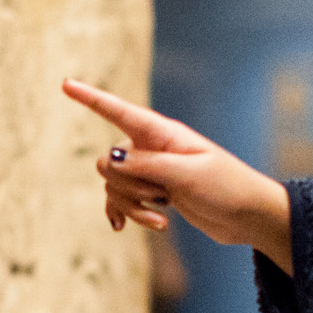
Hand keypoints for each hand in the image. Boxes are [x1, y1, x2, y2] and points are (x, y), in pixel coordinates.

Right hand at [60, 79, 294, 271]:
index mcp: (162, 133)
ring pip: (113, 185)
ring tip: (163, 218)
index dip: (90, 98)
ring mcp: (150, 171)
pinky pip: (121, 201)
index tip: (65, 84)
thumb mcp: (187, 175)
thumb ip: (147, 166)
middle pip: (109, 162)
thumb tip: (108, 160)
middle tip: (162, 196)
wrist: (247, 215)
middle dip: (126, 185)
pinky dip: (125, 214)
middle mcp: (151, 148)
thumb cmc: (226, 187)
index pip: (118, 111)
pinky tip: (123, 228)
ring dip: (132, 206)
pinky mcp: (153, 193)